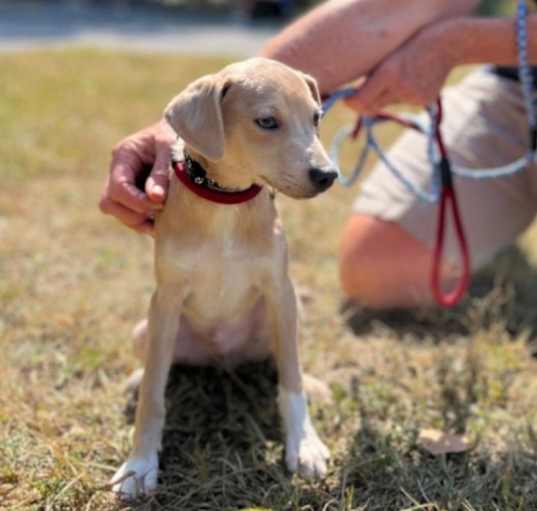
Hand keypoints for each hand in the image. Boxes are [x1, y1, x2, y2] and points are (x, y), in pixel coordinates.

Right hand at [99, 121, 175, 234]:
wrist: (187, 132)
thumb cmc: (177, 135)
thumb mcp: (171, 148)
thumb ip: (161, 173)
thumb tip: (155, 199)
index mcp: (124, 155)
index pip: (117, 187)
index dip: (135, 201)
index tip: (159, 204)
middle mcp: (120, 172)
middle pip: (109, 203)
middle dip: (133, 213)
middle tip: (160, 212)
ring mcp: (126, 185)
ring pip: (118, 213)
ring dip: (138, 222)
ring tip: (163, 222)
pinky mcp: (137, 196)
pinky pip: (132, 217)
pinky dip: (145, 223)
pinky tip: (163, 223)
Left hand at [345, 19, 460, 114]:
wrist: (450, 43)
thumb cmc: (412, 43)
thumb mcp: (388, 55)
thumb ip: (371, 76)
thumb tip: (353, 98)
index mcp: (388, 73)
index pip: (360, 101)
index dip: (350, 103)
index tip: (346, 100)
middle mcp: (400, 87)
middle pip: (372, 107)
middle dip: (364, 104)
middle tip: (359, 96)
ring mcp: (414, 97)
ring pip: (387, 104)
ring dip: (385, 96)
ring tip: (399, 75)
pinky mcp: (423, 102)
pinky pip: (403, 103)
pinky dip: (402, 95)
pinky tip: (413, 79)